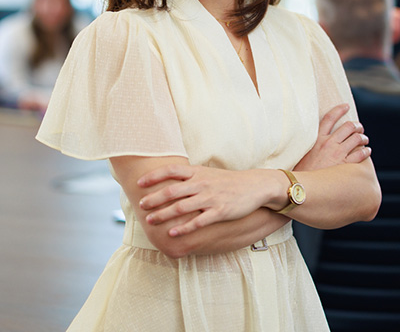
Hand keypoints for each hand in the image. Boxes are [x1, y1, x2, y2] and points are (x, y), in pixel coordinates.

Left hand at [137, 166, 273, 236]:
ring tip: (150, 221)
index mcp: (199, 172)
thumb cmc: (229, 181)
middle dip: (154, 199)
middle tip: (141, 205)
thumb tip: (170, 180)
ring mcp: (211, 198)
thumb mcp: (209, 174)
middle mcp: (202, 183)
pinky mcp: (220, 211)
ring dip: (163, 214)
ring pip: (181, 207)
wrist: (255, 186)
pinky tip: (172, 233)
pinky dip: (183, 227)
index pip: (172, 170)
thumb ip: (191, 177)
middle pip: (172, 190)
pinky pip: (198, 221)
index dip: (154, 176)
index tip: (140, 183)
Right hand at [295, 103, 370, 170]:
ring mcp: (337, 154)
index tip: (346, 106)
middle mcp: (328, 143)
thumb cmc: (302, 172)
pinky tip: (367, 151)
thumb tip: (318, 141)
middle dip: (357, 125)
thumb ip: (312, 145)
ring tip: (364, 139)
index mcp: (317, 139)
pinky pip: (360, 154)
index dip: (339, 110)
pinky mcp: (344, 165)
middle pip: (348, 127)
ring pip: (356, 138)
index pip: (329, 118)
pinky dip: (366, 151)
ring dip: (363, 137)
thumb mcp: (303, 154)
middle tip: (359, 127)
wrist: (301, 187)